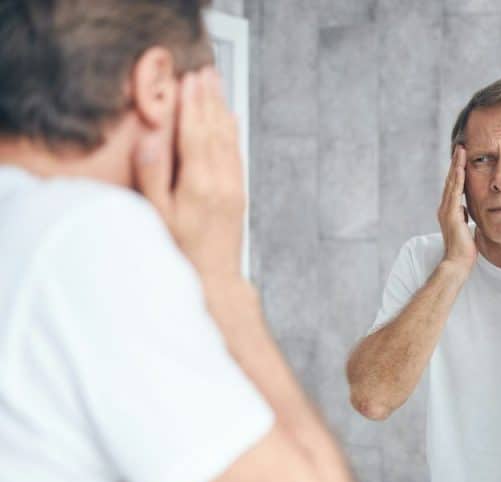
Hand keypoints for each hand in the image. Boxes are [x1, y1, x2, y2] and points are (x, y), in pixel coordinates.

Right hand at [134, 67, 245, 282]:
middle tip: (204, 71)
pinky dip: (232, 131)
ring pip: (228, 138)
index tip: (187, 79)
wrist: (216, 280)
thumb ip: (153, 175)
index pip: (195, 134)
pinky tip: (230, 117)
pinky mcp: (240, 193)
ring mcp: (234, 187)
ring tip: (216, 84)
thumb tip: (150, 139)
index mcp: (199, 184)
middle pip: (214, 130)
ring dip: (221, 108)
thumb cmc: (181, 251)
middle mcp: (221, 181)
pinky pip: (236, 154)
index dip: (191, 104)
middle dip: (208, 98)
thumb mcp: (157, 216)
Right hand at [437, 146, 476, 271]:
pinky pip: (455, 192)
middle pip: (451, 180)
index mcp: (450, 210)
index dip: (458, 171)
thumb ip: (464, 217)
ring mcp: (446, 210)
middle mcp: (445, 208)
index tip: (464, 157)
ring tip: (461, 151)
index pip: (455, 186)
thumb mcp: (466, 228)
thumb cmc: (465, 249)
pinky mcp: (450, 214)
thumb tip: (465, 209)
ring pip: (452, 183)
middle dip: (456, 163)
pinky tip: (462, 167)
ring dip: (456, 166)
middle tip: (460, 147)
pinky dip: (458, 178)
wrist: (458, 263)